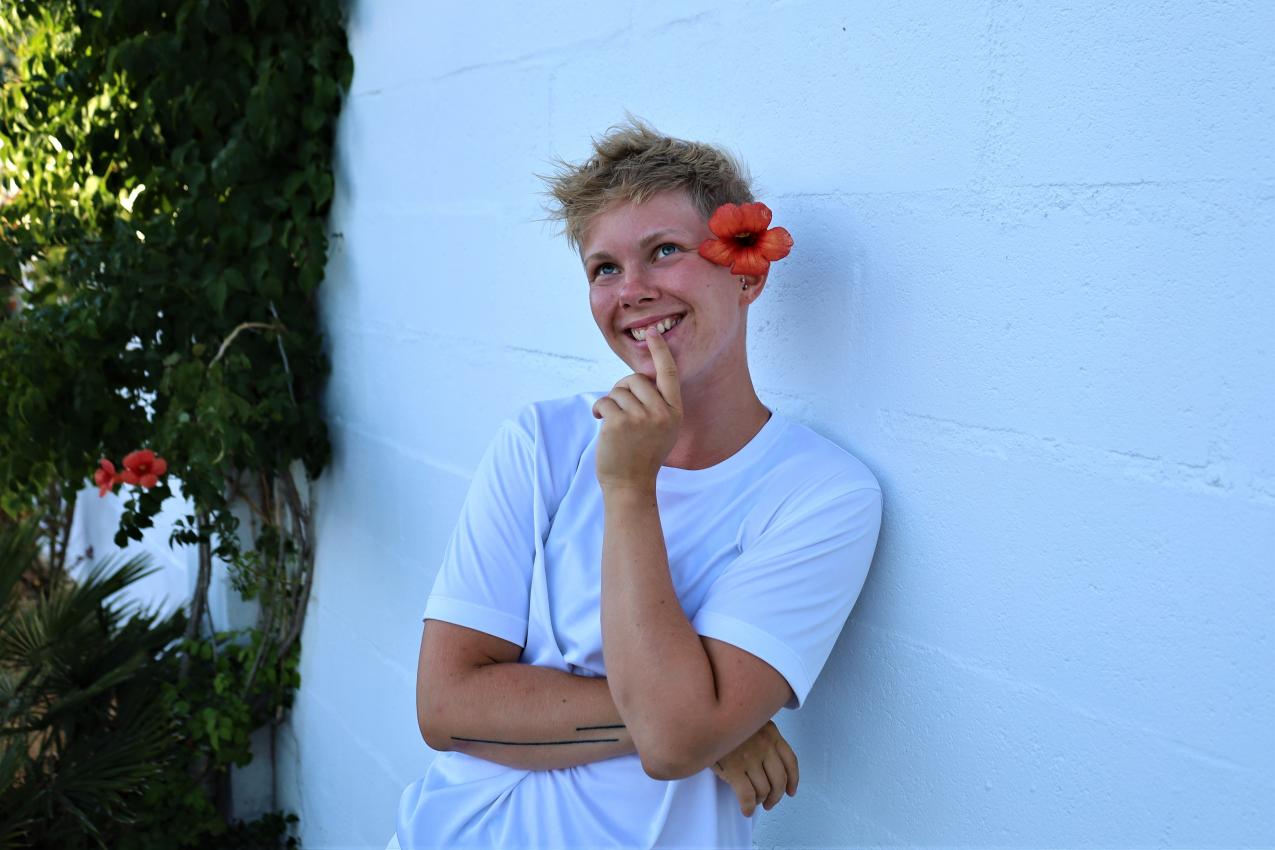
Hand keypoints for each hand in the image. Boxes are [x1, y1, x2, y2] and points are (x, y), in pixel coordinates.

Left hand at [591, 324, 681, 491]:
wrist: (630, 484)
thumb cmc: (642, 454)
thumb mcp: (661, 427)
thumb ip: (657, 403)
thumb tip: (639, 377)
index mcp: (675, 411)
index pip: (668, 373)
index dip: (660, 351)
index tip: (652, 332)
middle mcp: (662, 412)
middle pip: (636, 379)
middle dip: (622, 390)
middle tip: (620, 411)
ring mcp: (642, 417)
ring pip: (619, 390)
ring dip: (610, 402)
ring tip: (613, 421)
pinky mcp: (621, 423)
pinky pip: (605, 400)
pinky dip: (599, 409)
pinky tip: (600, 421)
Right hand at [711, 720, 798, 816]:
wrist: (702, 717)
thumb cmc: (724, 722)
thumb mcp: (749, 721)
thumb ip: (762, 735)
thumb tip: (770, 762)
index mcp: (770, 731)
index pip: (790, 761)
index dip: (793, 780)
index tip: (791, 791)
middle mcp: (764, 744)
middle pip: (780, 780)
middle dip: (776, 796)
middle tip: (770, 802)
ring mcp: (750, 757)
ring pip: (764, 789)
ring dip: (760, 800)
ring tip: (753, 801)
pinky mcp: (733, 768)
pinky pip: (747, 796)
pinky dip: (748, 807)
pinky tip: (746, 809)